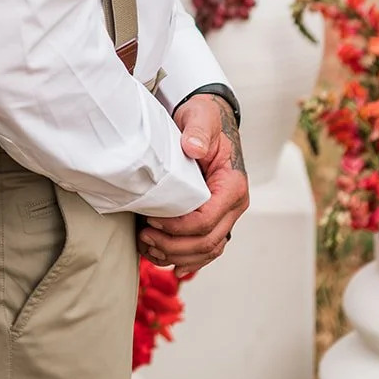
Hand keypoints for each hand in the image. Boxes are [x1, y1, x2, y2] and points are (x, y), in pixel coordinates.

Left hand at [137, 95, 248, 276]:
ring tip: (149, 248)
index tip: (151, 219)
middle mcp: (233, 205)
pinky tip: (166, 261)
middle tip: (145, 237)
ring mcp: (225, 215)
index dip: (178, 226)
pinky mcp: (214, 218)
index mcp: (233, 185)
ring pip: (207, 251)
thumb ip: (198, 132)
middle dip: (174, 246)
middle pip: (207, 242)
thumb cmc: (205, 119)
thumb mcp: (201, 118)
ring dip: (178, 256)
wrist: (209, 122)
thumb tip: (193, 148)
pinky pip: (205, 248)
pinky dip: (186, 258)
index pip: (207, 219)